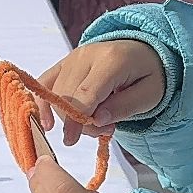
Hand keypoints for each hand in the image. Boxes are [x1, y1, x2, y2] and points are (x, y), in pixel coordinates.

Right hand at [34, 39, 166, 144]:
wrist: (143, 52)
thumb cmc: (148, 75)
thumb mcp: (149, 95)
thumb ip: (124, 107)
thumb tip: (97, 120)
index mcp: (112, 60)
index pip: (86, 94)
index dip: (76, 120)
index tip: (71, 140)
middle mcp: (87, 55)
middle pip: (68, 96)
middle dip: (79, 122)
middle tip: (103, 130)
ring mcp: (72, 57)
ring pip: (56, 94)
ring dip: (69, 116)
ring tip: (93, 122)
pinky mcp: (64, 62)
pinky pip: (45, 83)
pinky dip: (44, 103)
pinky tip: (47, 123)